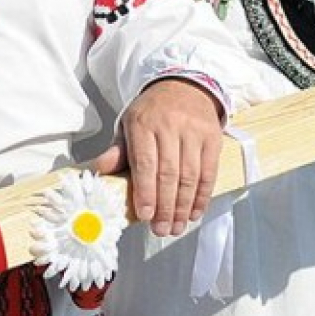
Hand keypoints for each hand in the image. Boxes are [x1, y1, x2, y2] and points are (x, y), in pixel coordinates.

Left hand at [93, 78, 222, 237]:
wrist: (185, 86)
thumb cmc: (152, 111)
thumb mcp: (129, 124)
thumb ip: (118, 149)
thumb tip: (101, 169)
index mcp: (143, 123)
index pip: (145, 163)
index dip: (146, 192)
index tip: (145, 216)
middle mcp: (170, 125)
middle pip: (169, 173)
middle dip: (165, 206)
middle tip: (161, 230)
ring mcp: (193, 131)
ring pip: (190, 175)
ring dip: (183, 206)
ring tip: (176, 227)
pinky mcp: (212, 136)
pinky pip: (208, 171)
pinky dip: (202, 195)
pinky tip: (194, 212)